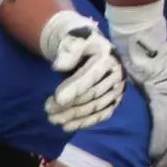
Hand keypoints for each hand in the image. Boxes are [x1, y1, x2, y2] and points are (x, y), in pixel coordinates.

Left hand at [39, 10, 125, 131]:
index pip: (90, 76)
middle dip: (70, 105)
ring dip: (74, 116)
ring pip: (96, 107)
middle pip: (92, 94)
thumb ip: (68, 50)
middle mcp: (117, 74)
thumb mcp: (73, 39)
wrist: (92, 47)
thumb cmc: (80, 43)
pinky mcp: (115, 99)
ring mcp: (118, 88)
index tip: (57, 99)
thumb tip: (59, 67)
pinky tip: (68, 126)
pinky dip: (85, 122)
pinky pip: (102, 114)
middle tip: (48, 110)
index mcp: (107, 57)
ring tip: (53, 120)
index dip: (74, 88)